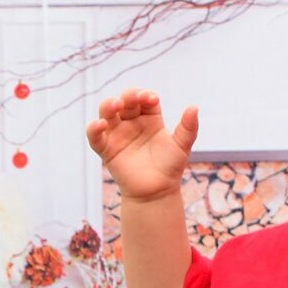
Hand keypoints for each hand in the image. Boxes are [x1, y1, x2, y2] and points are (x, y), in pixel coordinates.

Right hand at [86, 87, 198, 202]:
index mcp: (149, 118)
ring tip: (116, 105)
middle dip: (129, 96)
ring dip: (108, 105)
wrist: (157, 192)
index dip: (146, 95)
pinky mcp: (106, 150)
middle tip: (136, 98)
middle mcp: (131, 122)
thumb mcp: (182, 146)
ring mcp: (117, 134)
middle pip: (125, 101)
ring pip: (107, 112)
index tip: (153, 100)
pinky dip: (94, 129)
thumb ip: (189, 128)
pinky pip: (95, 137)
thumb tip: (194, 107)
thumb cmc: (170, 168)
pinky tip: (101, 124)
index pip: (144, 99)